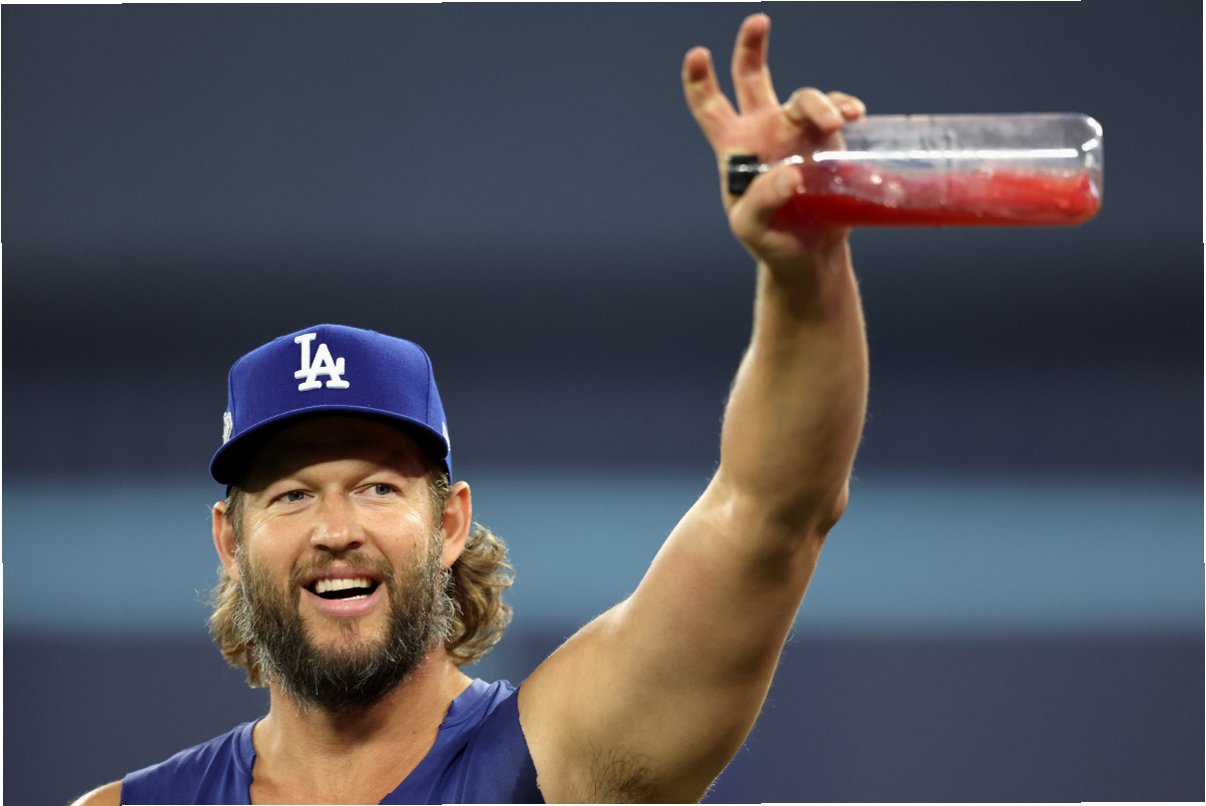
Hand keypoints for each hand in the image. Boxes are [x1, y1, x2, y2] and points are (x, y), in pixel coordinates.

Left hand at [683, 14, 865, 265]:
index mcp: (735, 147)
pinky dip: (844, 107)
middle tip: (758, 21)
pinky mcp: (829, 143)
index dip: (700, 79)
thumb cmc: (771, 241)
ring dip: (818, 104)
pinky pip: (836, 112)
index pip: (710, 107)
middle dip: (752, 47)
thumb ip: (762, 200)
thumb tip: (792, 172)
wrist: (809, 257)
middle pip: (752, 78)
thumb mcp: (751, 226)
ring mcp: (797, 134)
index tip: (698, 53)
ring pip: (803, 98)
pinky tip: (853, 115)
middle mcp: (764, 131)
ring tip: (835, 123)